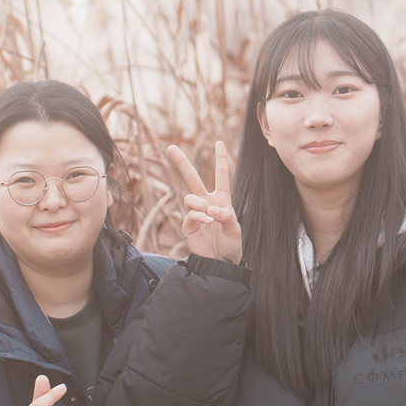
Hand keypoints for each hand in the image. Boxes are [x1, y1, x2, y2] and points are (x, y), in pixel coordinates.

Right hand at [168, 140, 242, 262]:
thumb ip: (225, 215)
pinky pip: (190, 214)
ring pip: (190, 197)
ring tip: (211, 216)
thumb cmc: (231, 244)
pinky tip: (208, 221)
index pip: (221, 174)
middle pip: (192, 178)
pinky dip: (199, 215)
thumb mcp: (235, 228)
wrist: (221, 262)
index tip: (219, 142)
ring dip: (200, 204)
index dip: (221, 158)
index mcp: (221, 199)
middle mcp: (206, 202)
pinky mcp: (188, 225)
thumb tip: (210, 208)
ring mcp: (195, 213)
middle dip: (181, 162)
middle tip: (171, 147)